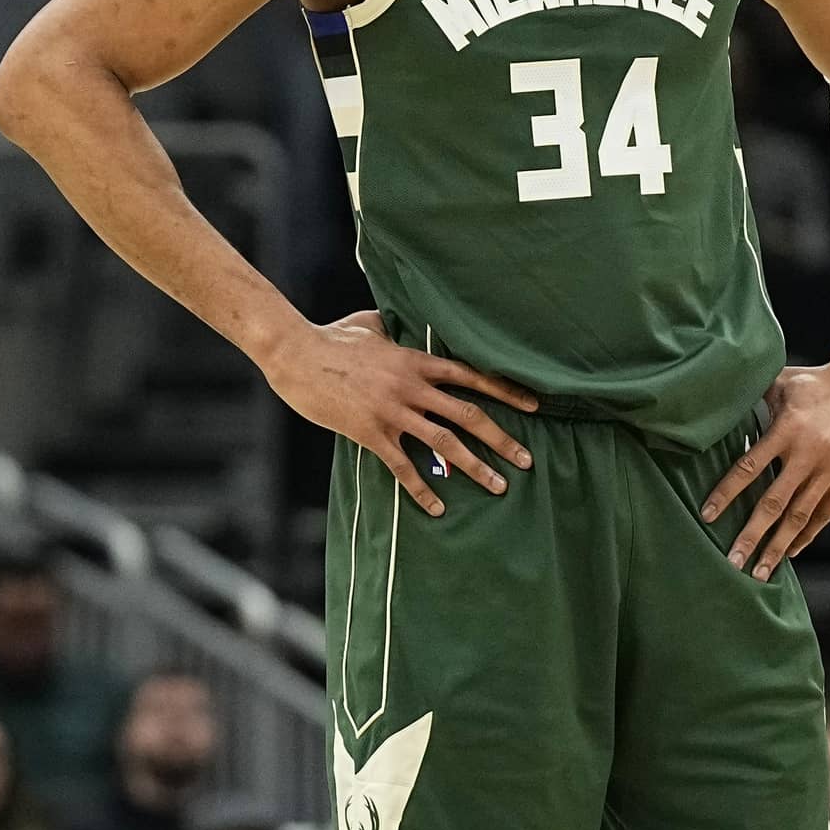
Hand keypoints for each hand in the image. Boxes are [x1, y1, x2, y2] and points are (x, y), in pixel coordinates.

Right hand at [257, 311, 533, 517]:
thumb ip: (391, 328)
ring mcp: (393, 411)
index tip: (533, 406)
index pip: (471, 375)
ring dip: (476, 466)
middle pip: (468, 415)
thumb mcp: (367, 324)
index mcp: (416, 360)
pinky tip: (439, 509)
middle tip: (527, 460)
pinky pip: (403, 466)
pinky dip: (423, 489)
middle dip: (502, 439)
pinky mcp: (370, 433)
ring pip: (445, 443)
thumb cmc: (329, 337)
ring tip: (499, 486)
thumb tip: (396, 321)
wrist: (295, 354)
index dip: (505, 391)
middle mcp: (412, 387)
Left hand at [700, 350, 829, 574]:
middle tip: (733, 561)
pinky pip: (824, 514)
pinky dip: (806, 535)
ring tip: (760, 571)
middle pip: (774, 503)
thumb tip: (716, 410)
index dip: (727, 494)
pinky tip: (790, 552)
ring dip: (778, 546)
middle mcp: (810, 453)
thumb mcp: (784, 382)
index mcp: (789, 428)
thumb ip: (753, 399)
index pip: (749, 468)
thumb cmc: (819, 382)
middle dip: (751, 535)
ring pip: (800, 516)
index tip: (708, 516)